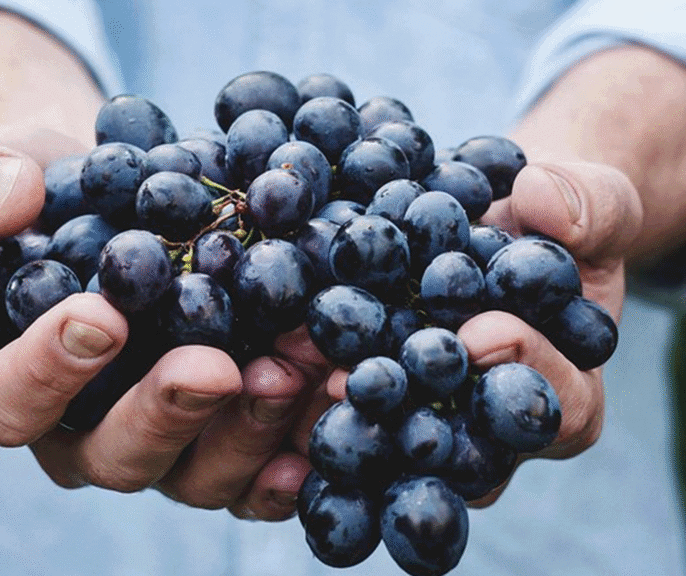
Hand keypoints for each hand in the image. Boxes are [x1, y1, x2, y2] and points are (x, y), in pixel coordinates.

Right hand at [0, 125, 333, 520]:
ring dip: (249, 429)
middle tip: (215, 367)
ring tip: (295, 369)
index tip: (100, 317)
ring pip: (198, 474)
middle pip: (116, 455)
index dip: (45, 372)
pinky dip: (296, 448)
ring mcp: (166, 439)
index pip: (6, 402)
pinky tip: (330, 406)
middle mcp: (87, 429)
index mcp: (10, 380)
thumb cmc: (46, 192)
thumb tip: (5, 202)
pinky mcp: (227, 431)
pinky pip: (259, 467)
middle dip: (168, 413)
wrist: (125, 198)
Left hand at [298, 160, 642, 506]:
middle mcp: (490, 426)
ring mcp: (429, 416)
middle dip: (409, 411)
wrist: (500, 222)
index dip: (524, 371)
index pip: (556, 406)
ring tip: (295, 373)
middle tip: (358, 381)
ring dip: (340, 410)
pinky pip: (345, 402)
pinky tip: (269, 358)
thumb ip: (589, 207)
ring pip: (389, 435)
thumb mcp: (594, 203)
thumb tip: (545, 203)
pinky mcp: (376, 393)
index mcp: (565, 395)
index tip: (482, 333)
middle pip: (458, 444)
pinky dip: (305, 382)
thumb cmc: (557, 223)